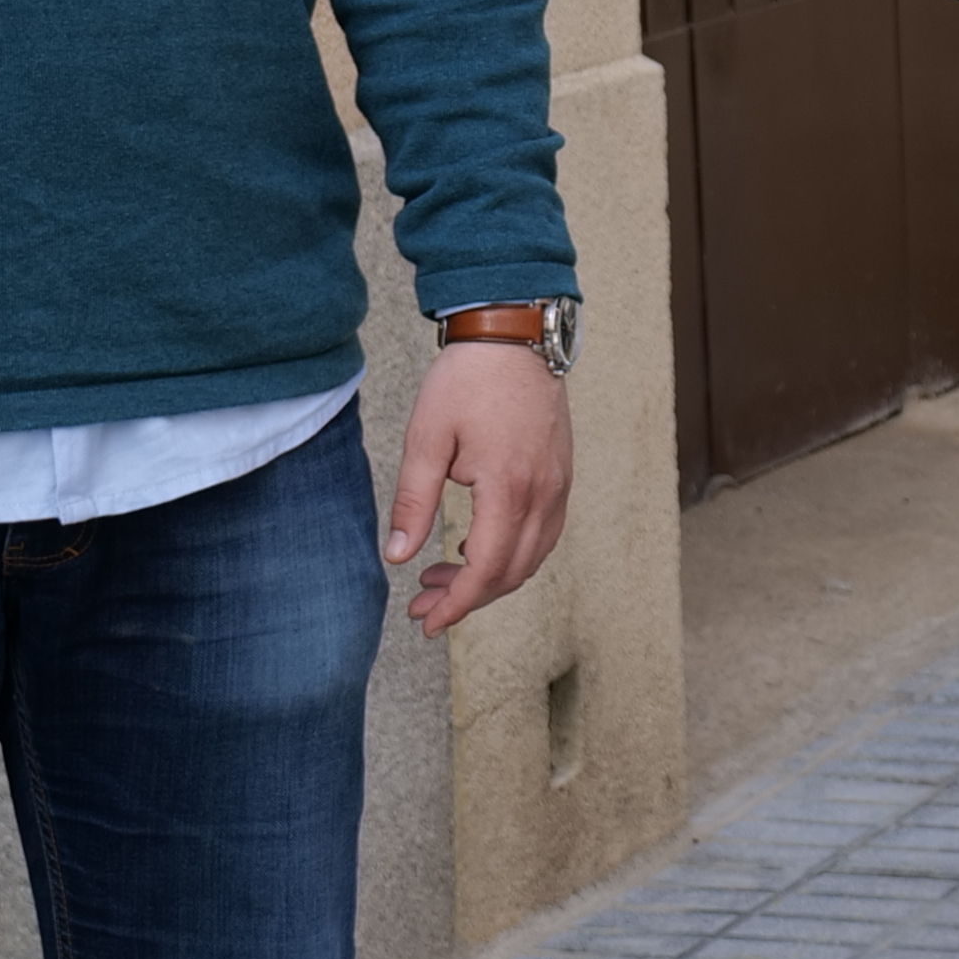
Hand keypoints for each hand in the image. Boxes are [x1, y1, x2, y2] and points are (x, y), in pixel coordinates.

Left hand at [387, 337, 575, 635]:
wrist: (514, 336)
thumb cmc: (468, 381)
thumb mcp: (427, 438)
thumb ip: (414, 500)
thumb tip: (397, 557)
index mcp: (509, 488)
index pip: (487, 569)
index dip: (457, 604)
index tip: (428, 622)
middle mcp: (544, 493)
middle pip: (513, 572)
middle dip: (468, 598)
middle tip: (423, 604)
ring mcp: (558, 485)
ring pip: (532, 557)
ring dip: (490, 579)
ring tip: (442, 575)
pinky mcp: (561, 475)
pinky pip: (543, 533)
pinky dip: (512, 554)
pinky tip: (476, 546)